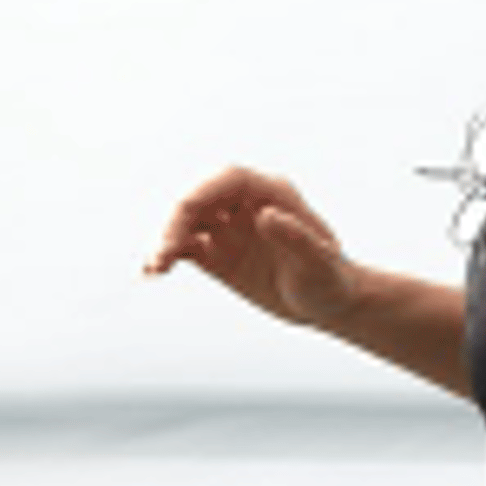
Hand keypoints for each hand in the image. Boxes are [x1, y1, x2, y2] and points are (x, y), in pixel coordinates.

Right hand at [144, 165, 360, 329]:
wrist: (331, 305)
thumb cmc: (332, 280)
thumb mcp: (319, 264)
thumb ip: (296, 238)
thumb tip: (266, 215)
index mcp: (273, 194)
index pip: (229, 179)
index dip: (203, 190)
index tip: (183, 211)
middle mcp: (246, 206)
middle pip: (201, 199)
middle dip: (178, 220)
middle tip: (166, 250)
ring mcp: (230, 229)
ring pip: (187, 223)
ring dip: (167, 239)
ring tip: (156, 266)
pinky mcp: (219, 255)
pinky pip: (185, 248)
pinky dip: (167, 256)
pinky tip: (152, 271)